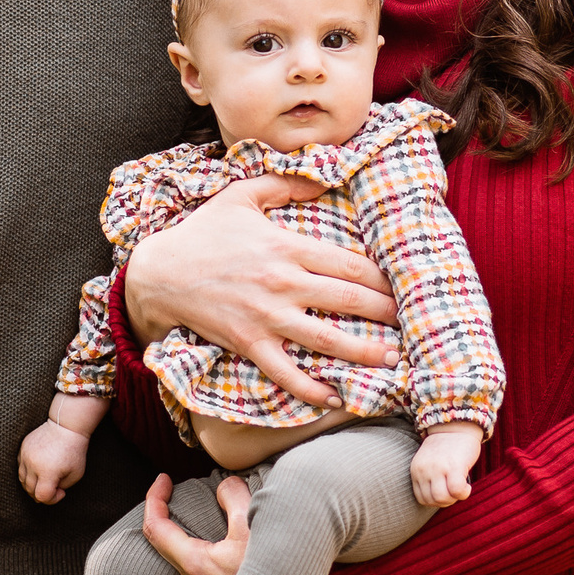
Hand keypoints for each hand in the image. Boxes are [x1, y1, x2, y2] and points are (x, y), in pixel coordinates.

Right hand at [17, 420, 89, 503]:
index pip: (42, 496)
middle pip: (30, 490)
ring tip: (45, 480)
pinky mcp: (22, 449)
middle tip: (54, 488)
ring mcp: (25, 455)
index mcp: (48, 472)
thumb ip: (61, 488)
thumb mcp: (76, 474)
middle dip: (42, 493)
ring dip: (33, 485)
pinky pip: (20, 467)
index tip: (61, 492)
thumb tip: (48, 493)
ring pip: (22, 480)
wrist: (66, 426)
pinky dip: (28, 473)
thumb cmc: (74, 451)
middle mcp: (33, 464)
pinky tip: (39, 470)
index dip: (52, 499)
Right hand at [122, 174, 397, 408]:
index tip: (406, 287)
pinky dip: (310, 387)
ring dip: (364, 352)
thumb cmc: (203, 232)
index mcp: (286, 246)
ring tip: (393, 360)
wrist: (159, 273)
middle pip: (348, 301)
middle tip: (414, 324)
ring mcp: (266, 316)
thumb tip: (325, 177)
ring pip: (326, 339)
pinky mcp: (248, 343)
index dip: (383, 278)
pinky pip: (285, 371)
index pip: (349, 264)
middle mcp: (282, 283)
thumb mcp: (241, 194)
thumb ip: (285, 183)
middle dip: (386, 314)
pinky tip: (334, 396)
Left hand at [140, 473, 349, 574]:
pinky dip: (192, 556)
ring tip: (182, 524)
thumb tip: (226, 486)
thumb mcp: (252, 524)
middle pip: (159, 548)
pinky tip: (210, 548)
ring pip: (173, 568)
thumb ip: (234, 496)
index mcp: (194, 562)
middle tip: (168, 499)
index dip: (154, 498)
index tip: (163, 480)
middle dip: (159, 518)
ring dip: (173, 543)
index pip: (156, 527)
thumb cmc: (271, 572)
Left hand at [409, 425, 481, 507]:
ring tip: (461, 489)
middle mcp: (424, 470)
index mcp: (416, 470)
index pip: (421, 499)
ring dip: (454, 499)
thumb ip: (428, 479)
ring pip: (442, 498)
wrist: (456, 426)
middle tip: (455, 492)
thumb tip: (438, 501)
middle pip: (432, 501)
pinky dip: (463, 493)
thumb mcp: (428, 463)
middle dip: (446, 502)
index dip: (436, 501)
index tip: (446, 493)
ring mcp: (438, 468)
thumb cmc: (446, 448)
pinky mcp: (454, 466)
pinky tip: (467, 486)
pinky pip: (456, 491)